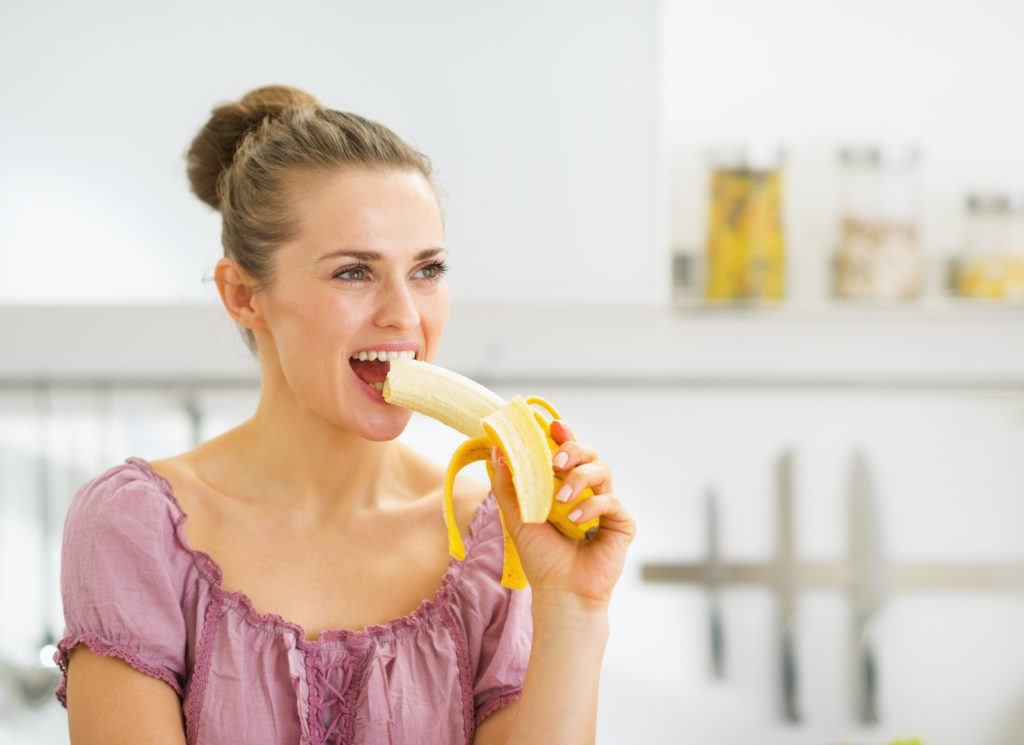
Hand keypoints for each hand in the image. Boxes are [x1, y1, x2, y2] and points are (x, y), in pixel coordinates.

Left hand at [490, 420, 634, 610]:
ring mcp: (606, 505)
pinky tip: (575, 521)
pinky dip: (592, 507)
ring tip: (561, 499)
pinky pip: (612, 501)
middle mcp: (587, 491)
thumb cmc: (541, 556)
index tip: (553, 426)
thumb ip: (507, 485)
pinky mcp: (622, 523)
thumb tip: (498, 450)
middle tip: (556, 459)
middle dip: (574, 449)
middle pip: (589, 453)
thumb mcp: (516, 517)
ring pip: (602, 471)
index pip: (567, 452)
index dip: (564, 435)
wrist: (560, 592)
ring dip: (579, 478)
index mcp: (565, 485)